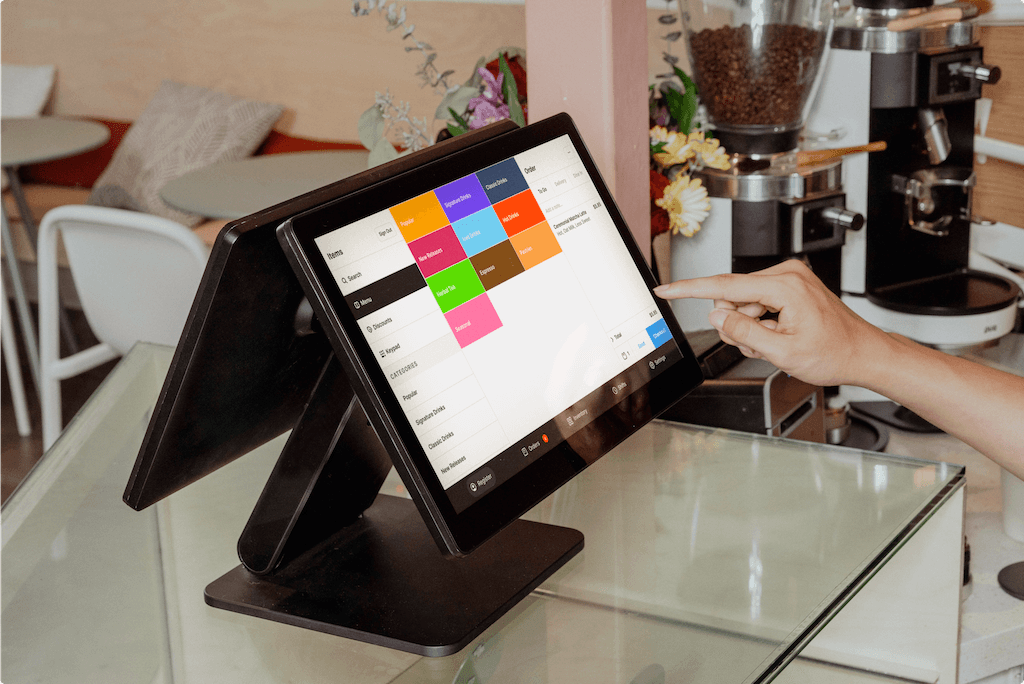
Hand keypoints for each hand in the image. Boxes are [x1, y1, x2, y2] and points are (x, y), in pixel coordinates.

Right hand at [654, 260, 888, 386]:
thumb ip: (744, 332)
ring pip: (742, 303)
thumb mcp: (782, 352)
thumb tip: (717, 316)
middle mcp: (786, 274)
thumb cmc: (834, 352)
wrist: (862, 353)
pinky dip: (759, 323)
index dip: (690, 290)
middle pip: (732, 297)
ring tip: (774, 344)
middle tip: (759, 346)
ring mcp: (789, 278)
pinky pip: (757, 303)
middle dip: (736, 325)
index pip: (725, 286)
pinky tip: (777, 336)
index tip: (667, 290)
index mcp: (785, 285)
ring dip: (749, 328)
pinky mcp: (790, 286)